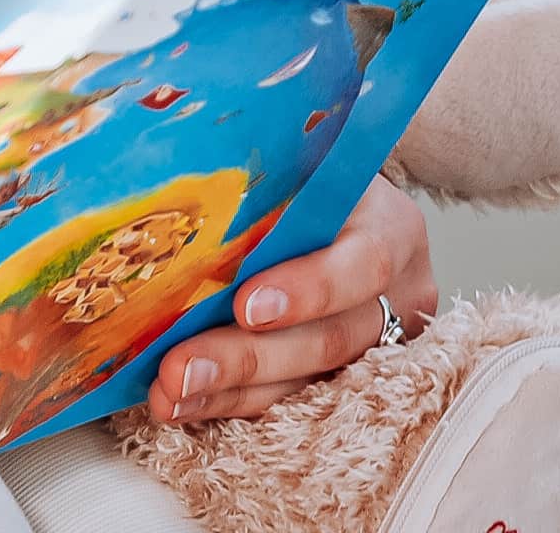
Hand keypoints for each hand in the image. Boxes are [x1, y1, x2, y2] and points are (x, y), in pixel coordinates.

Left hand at [148, 179, 439, 424]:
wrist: (327, 192)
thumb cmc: (299, 168)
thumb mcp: (292, 155)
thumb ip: (253, 173)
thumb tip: (163, 183)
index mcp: (390, 226)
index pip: (364, 263)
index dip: (309, 290)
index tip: (246, 306)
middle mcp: (396, 290)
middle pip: (330, 337)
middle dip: (247, 357)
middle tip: (181, 368)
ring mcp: (377, 340)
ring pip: (308, 379)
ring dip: (231, 390)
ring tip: (171, 393)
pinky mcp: (348, 374)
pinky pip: (291, 398)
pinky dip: (232, 400)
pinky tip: (183, 402)